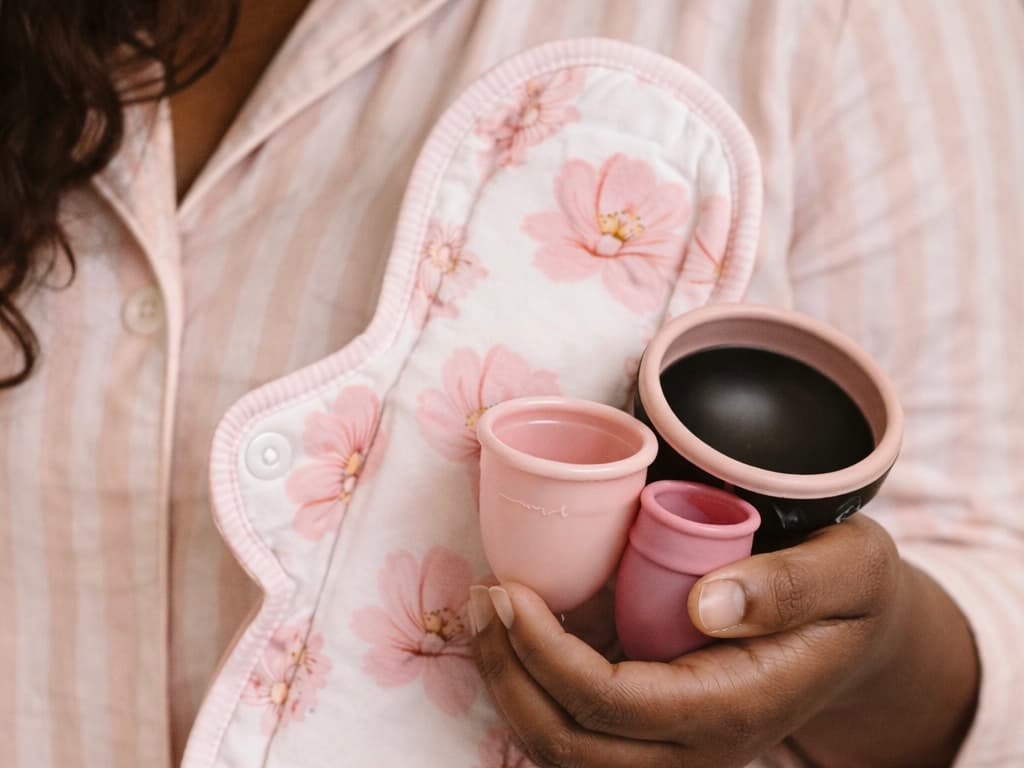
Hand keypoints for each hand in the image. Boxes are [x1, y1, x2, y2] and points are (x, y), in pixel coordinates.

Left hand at [470, 515, 977, 767]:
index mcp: (736, 708)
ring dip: (512, 686)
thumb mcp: (849, 570)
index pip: (613, 705)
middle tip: (480, 599)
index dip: (546, 654)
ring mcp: (675, 748)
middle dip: (510, 675)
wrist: (862, 639)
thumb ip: (789, 587)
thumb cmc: (854, 595)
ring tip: (485, 613)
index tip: (509, 591)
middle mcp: (698, 747)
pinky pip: (578, 730)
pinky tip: (517, 631)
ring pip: (564, 750)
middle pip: (570, 746)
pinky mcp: (658, 729)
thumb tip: (704, 604)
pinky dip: (534, 686)